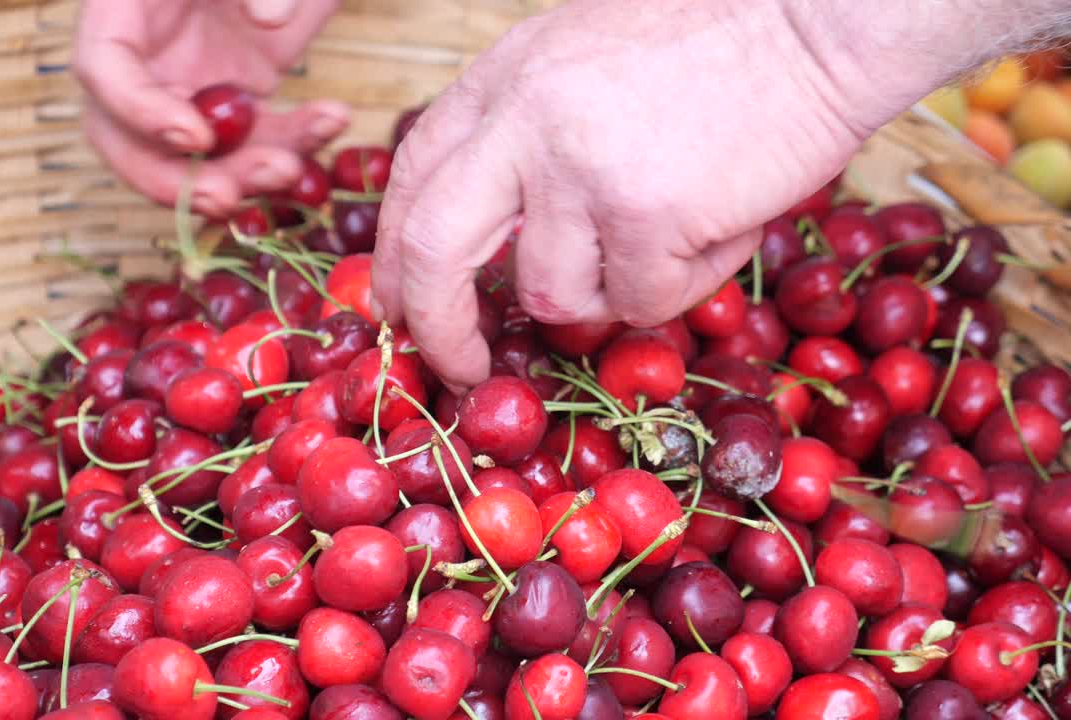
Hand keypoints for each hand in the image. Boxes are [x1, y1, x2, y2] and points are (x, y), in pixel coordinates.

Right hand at [75, 0, 346, 217]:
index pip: (103, 70)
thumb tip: (269, 18)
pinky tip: (331, 122)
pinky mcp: (238, 101)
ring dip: (243, 176)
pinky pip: (254, 142)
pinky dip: (292, 145)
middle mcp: (146, 53)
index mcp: (123, 6)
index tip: (197, 137)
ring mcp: (189, 83)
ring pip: (195, 158)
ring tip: (295, 171)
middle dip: (179, 179)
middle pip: (129, 138)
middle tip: (233, 197)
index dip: (141, 113)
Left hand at [371, 0, 935, 389]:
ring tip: (671, 227)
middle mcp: (522, 120)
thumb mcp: (578, 64)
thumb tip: (488, 247)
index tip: (404, 308)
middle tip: (461, 368)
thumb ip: (521, 138)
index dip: (398, 258)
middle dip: (438, 327)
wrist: (817, 19)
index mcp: (501, 79)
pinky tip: (715, 220)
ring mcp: (578, 166)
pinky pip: (639, 301)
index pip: (409, 181)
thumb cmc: (713, 44)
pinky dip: (678, 283)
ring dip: (609, 290)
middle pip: (432, 250)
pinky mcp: (643, 212)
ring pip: (554, 294)